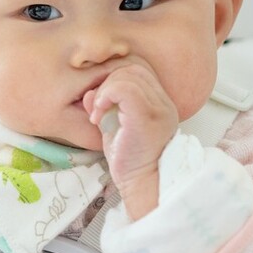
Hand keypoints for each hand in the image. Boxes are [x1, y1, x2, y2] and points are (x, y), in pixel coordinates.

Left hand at [82, 63, 177, 218]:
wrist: (143, 184)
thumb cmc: (130, 162)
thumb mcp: (114, 128)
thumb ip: (105, 107)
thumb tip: (89, 93)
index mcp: (159, 103)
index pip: (138, 72)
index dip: (113, 81)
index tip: (100, 105)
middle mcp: (163, 102)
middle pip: (132, 68)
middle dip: (107, 83)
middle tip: (97, 110)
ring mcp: (157, 108)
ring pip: (127, 74)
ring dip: (104, 91)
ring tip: (98, 115)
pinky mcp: (146, 116)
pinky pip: (124, 88)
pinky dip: (105, 96)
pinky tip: (99, 115)